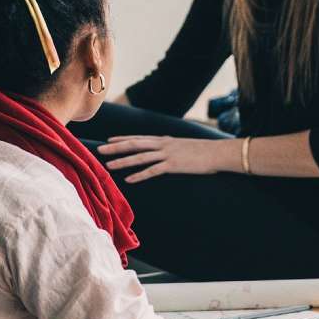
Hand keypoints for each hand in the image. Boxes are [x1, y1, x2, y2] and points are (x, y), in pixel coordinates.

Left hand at [98, 135, 234, 182]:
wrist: (218, 152)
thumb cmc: (204, 151)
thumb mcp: (184, 145)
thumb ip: (172, 147)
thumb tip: (166, 149)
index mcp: (165, 140)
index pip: (139, 138)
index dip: (122, 139)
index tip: (109, 140)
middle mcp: (163, 144)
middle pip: (134, 144)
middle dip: (116, 147)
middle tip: (99, 150)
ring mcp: (167, 154)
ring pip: (140, 157)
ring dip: (123, 161)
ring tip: (109, 165)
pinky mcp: (173, 165)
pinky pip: (153, 171)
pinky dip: (140, 175)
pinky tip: (129, 180)